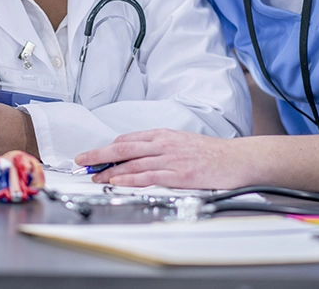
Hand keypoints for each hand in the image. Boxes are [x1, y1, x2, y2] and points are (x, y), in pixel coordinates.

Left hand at [74, 128, 242, 188]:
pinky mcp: (179, 174)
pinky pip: (148, 176)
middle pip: (123, 148)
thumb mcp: (182, 142)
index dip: (107, 147)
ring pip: (132, 163)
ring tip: (93, 176)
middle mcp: (164, 144)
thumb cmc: (211, 153)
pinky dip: (128, 179)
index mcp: (164, 135)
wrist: (237, 159)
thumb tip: (138, 154)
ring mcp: (171, 159)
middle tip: (81, 160)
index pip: (128, 139)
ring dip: (109, 170)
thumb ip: (160, 147)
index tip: (93, 155)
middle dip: (98, 154)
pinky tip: (116, 182)